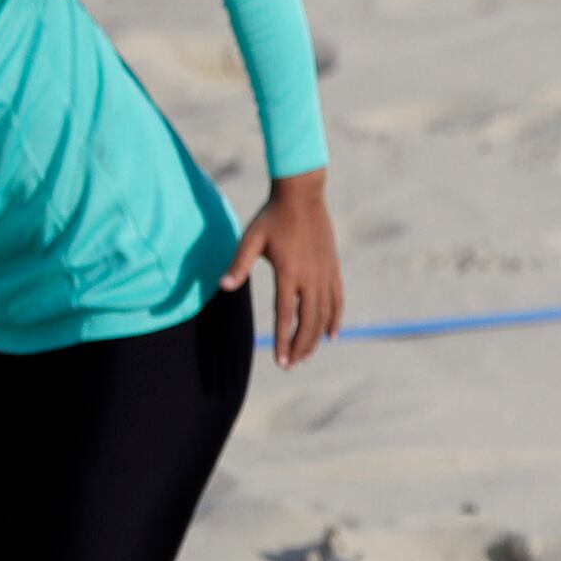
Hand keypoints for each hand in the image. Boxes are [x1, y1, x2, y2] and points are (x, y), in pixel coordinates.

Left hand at [221, 170, 342, 368]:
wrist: (302, 195)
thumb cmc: (272, 216)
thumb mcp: (251, 239)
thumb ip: (238, 264)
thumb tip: (222, 287)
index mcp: (289, 272)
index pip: (286, 315)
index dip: (283, 341)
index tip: (280, 361)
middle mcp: (310, 277)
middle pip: (308, 322)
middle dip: (300, 347)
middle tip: (291, 365)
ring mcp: (325, 274)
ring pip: (324, 315)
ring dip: (315, 338)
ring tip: (306, 356)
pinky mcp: (333, 269)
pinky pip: (337, 300)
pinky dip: (335, 319)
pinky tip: (331, 335)